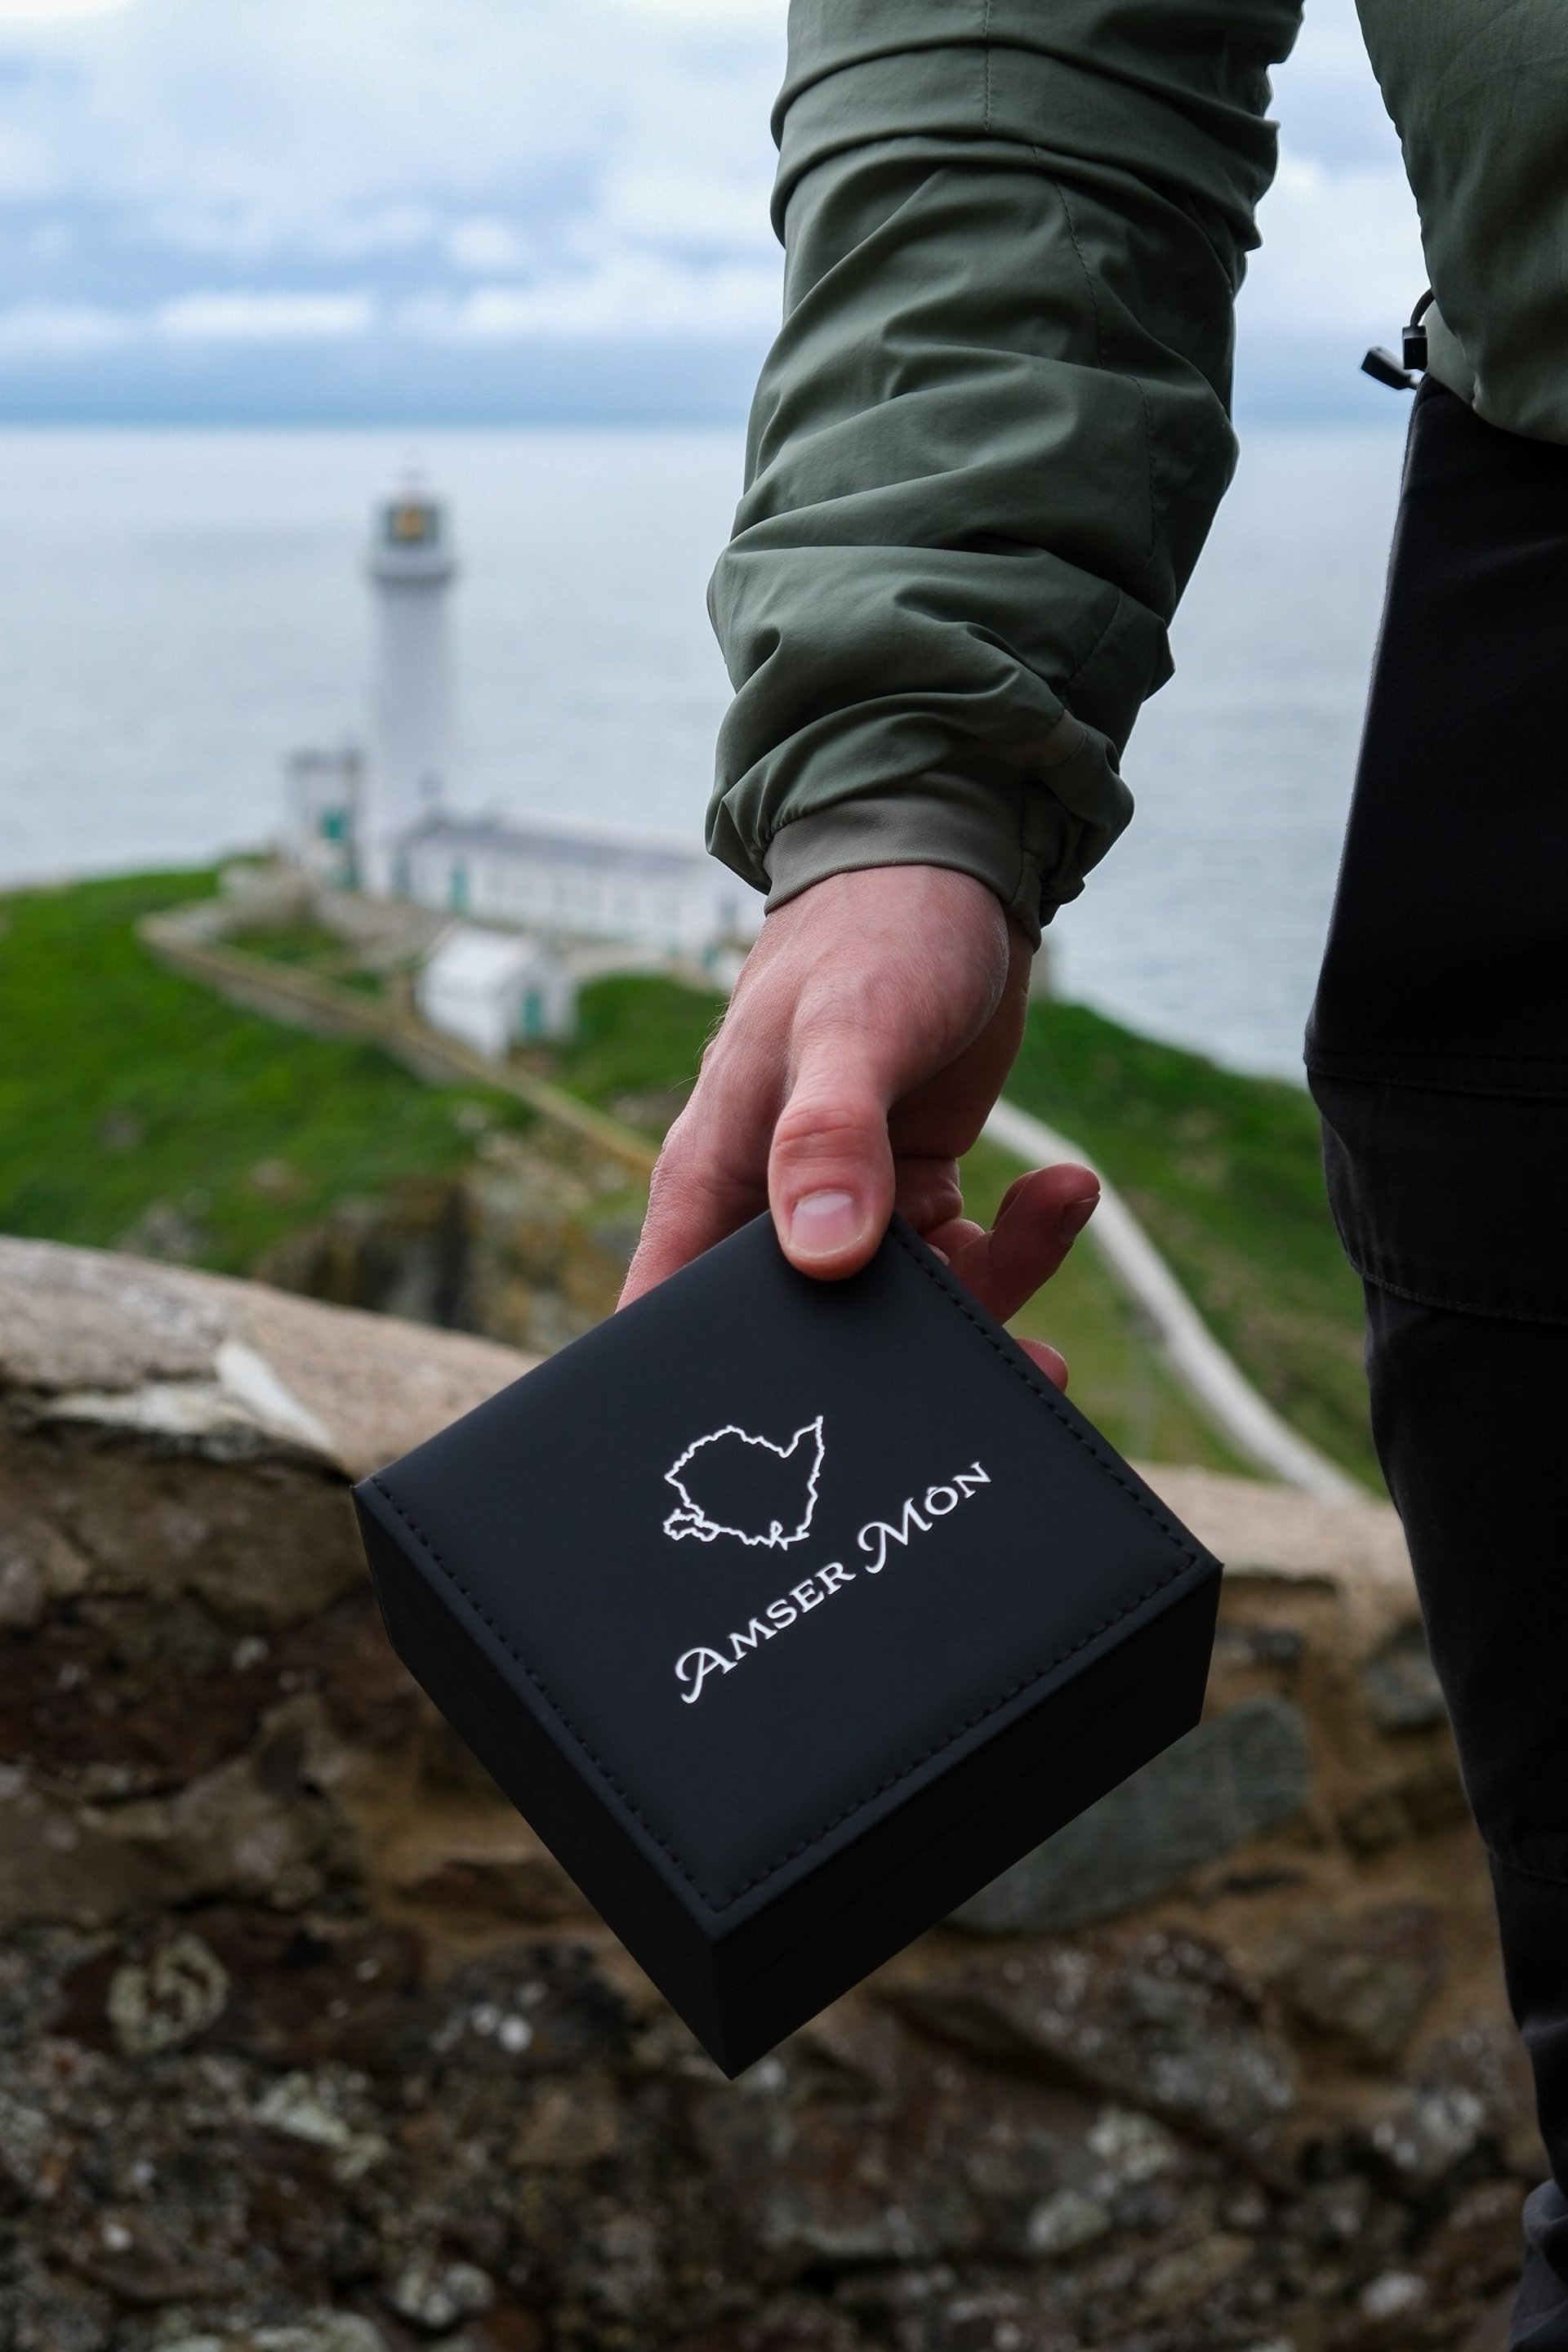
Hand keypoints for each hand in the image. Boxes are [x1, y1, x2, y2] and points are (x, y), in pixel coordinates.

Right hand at [619, 867, 1098, 1381]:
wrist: (954, 867)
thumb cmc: (870, 930)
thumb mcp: (848, 1027)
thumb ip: (832, 1135)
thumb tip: (825, 1253)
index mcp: (717, 1179)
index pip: (673, 1319)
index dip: (709, 1397)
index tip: (786, 1457)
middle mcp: (774, 1207)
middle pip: (815, 1341)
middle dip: (902, 1377)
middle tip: (999, 1378)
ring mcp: (851, 1205)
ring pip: (908, 1313)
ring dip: (991, 1306)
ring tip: (1054, 1258)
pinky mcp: (917, 1190)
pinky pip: (967, 1258)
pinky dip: (1023, 1241)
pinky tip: (1065, 1189)